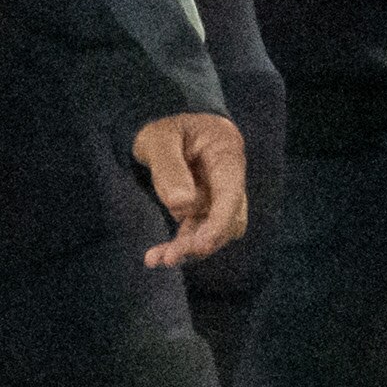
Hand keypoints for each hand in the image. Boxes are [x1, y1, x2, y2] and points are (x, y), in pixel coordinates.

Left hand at [132, 109, 246, 267]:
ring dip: (187, 248)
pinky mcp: (202, 209)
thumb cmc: (163, 126)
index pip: (231, 192)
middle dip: (201, 240)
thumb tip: (181, 205)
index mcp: (226, 151)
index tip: (202, 245)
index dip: (219, 221)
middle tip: (171, 257)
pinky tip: (155, 258)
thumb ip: (169, 166)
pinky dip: (179, 245)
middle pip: (226, 218)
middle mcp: (228, 177)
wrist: (162, 126)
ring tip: (156, 260)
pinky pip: (195, 232)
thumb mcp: (159, 137)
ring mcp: (216, 195)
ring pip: (210, 230)